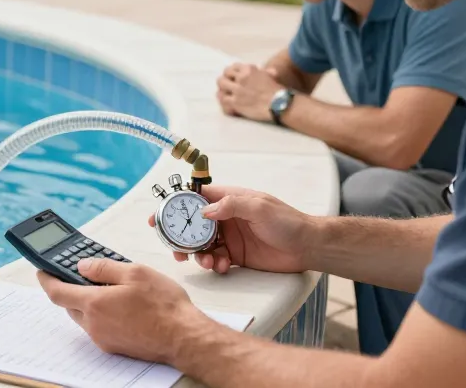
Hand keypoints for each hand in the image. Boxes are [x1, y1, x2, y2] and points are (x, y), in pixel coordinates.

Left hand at [36, 258, 214, 364]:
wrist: (184, 337)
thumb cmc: (164, 306)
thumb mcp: (134, 273)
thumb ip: (104, 268)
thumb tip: (83, 266)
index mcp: (95, 304)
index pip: (57, 291)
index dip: (46, 279)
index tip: (42, 270)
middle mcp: (94, 325)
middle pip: (70, 304)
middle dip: (71, 288)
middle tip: (81, 273)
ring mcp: (103, 338)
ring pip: (85, 316)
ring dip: (88, 301)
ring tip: (107, 286)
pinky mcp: (114, 347)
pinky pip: (98, 327)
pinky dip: (101, 313)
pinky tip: (119, 304)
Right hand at [149, 185, 312, 273]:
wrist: (308, 247)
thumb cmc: (288, 222)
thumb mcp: (260, 207)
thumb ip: (232, 205)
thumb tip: (205, 210)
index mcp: (230, 200)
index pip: (196, 198)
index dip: (175, 205)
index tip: (157, 216)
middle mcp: (226, 217)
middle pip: (193, 225)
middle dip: (181, 238)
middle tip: (176, 250)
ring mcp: (230, 237)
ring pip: (202, 245)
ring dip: (199, 255)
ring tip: (206, 263)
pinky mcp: (236, 255)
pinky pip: (216, 260)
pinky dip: (214, 265)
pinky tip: (222, 267)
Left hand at [216, 64, 284, 121]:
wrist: (279, 104)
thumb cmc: (278, 91)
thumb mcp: (271, 77)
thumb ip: (266, 73)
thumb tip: (269, 71)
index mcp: (249, 69)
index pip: (234, 66)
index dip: (233, 72)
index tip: (233, 76)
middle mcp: (242, 77)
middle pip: (225, 73)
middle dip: (226, 79)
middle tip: (227, 84)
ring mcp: (237, 89)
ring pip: (221, 84)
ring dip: (223, 88)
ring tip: (225, 93)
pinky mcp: (235, 102)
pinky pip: (222, 99)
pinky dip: (223, 100)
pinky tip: (226, 102)